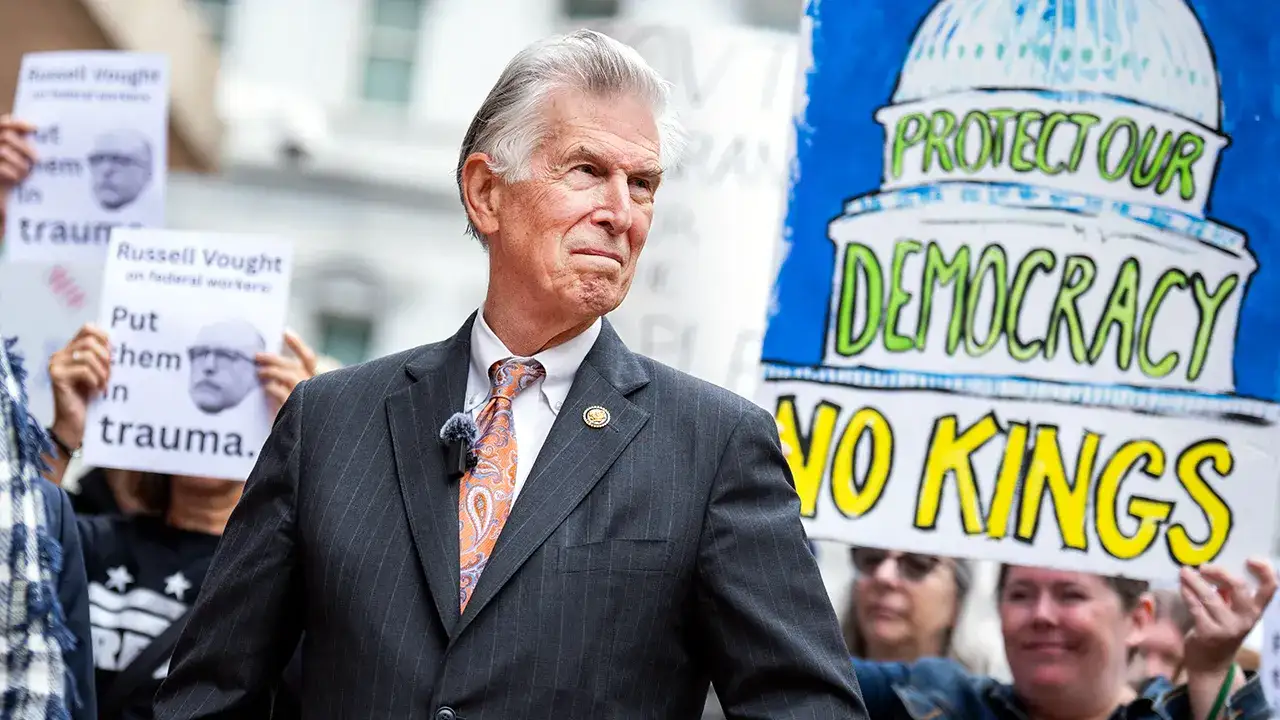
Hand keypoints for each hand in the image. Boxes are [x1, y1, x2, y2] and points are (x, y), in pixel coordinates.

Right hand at [0, 115, 36, 223]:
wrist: (3, 205)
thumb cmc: (12, 182)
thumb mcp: (19, 163)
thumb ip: (24, 149)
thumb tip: (39, 135)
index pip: (3, 124)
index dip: (17, 123)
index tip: (35, 128)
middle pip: (6, 136)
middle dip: (25, 147)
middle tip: (38, 161)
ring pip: (4, 151)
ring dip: (20, 163)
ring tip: (26, 174)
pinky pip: (1, 168)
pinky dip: (12, 173)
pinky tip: (17, 180)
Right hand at [47, 324, 111, 449]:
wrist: (76, 423)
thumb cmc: (91, 398)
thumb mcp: (100, 373)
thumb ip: (104, 357)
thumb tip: (121, 343)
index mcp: (71, 350)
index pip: (88, 328)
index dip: (104, 337)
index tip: (114, 353)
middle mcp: (60, 354)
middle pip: (89, 341)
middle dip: (106, 357)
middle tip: (111, 374)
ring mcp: (56, 365)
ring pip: (87, 355)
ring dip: (102, 371)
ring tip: (104, 384)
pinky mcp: (57, 377)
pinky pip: (84, 370)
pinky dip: (95, 380)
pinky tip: (96, 390)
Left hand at [256, 330, 318, 412]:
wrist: (305, 444)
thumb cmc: (299, 420)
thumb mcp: (296, 398)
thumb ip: (288, 384)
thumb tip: (269, 370)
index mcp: (318, 382)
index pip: (308, 358)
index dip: (297, 344)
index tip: (284, 332)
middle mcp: (315, 386)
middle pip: (294, 364)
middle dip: (273, 358)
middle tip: (257, 356)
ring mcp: (306, 396)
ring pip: (288, 374)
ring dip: (271, 370)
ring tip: (258, 372)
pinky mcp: (295, 407)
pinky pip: (280, 391)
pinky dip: (271, 387)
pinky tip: (265, 388)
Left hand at [1180, 558, 1277, 673]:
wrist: (1212, 664)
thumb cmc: (1222, 630)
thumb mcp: (1233, 612)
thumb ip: (1229, 593)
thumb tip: (1213, 567)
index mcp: (1255, 611)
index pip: (1269, 590)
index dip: (1265, 572)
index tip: (1251, 559)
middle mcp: (1246, 619)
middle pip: (1238, 587)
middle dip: (1219, 572)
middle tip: (1203, 566)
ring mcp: (1227, 628)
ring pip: (1211, 596)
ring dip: (1195, 581)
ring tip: (1184, 571)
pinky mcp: (1208, 633)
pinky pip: (1196, 607)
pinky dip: (1187, 593)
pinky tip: (1182, 586)